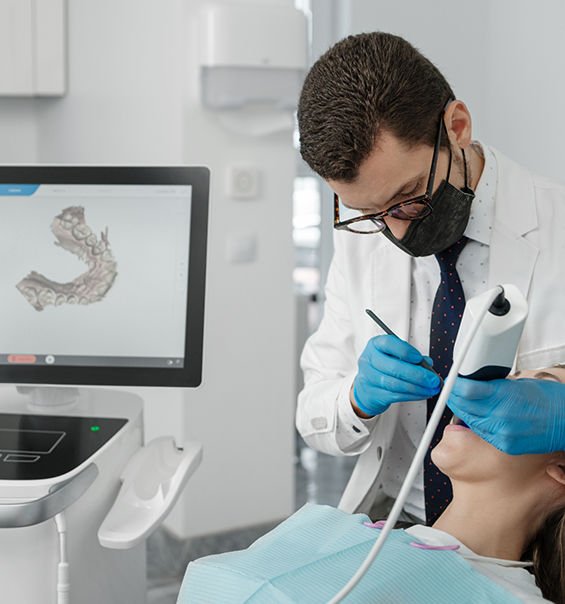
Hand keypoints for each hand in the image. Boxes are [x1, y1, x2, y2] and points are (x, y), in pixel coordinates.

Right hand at [352, 335, 440, 416]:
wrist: (366, 386)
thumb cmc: (382, 367)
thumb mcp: (393, 356)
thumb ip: (411, 357)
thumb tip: (428, 363)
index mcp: (374, 345)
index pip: (388, 343)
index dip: (405, 350)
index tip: (419, 358)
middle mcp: (369, 360)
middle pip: (393, 367)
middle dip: (417, 374)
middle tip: (432, 379)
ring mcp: (368, 378)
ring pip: (395, 383)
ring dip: (417, 387)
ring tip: (430, 388)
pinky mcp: (373, 394)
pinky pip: (395, 396)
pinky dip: (412, 396)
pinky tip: (422, 394)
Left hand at [447, 377, 564, 454]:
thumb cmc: (549, 399)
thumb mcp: (517, 383)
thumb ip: (492, 385)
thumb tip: (473, 383)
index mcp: (502, 397)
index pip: (465, 391)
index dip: (455, 385)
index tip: (452, 381)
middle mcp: (500, 417)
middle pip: (463, 407)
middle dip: (455, 397)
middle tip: (453, 390)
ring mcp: (501, 434)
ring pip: (469, 421)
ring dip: (463, 411)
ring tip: (463, 402)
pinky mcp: (505, 446)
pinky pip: (482, 433)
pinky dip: (476, 424)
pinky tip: (478, 416)